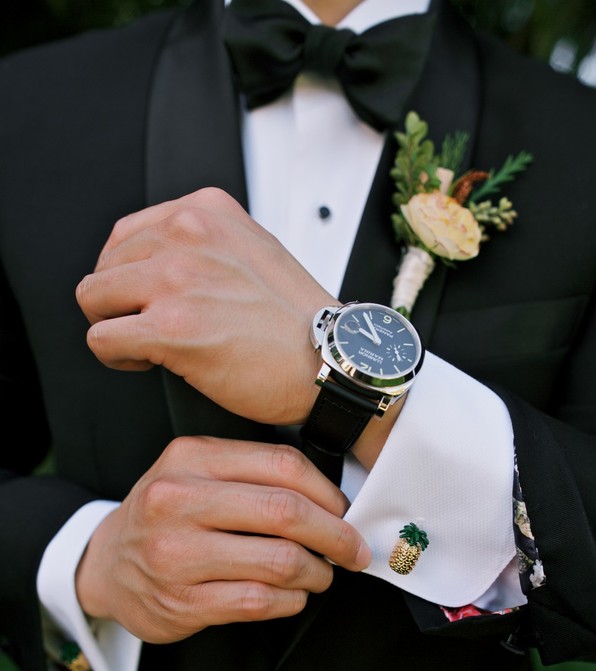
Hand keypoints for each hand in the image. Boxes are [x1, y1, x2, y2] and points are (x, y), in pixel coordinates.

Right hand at [75, 437, 369, 643]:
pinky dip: (291, 600)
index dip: (328, 493)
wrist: (105, 565)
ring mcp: (176, 554)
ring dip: (317, 572)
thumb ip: (253, 473)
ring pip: (280, 561)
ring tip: (319, 574)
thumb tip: (333, 499)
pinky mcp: (181, 602)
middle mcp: (178, 501)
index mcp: (190, 458)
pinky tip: (291, 595)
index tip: (346, 512)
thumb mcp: (194, 473)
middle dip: (336, 535)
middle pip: (286, 512)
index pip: (282, 465)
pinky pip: (260, 601)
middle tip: (353, 550)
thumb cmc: (166, 516)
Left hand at [76, 188, 335, 424]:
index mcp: (204, 211)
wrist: (332, 360)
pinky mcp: (170, 328)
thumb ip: (204, 242)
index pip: (125, 234)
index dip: (132, 276)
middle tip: (153, 328)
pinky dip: (118, 357)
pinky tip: (150, 363)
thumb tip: (154, 261)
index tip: (156, 301)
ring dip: (115, 327)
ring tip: (149, 346)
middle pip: (104, 267)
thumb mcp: (254, 247)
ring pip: (92, 299)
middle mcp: (186, 235)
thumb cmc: (297, 320)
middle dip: (121, 303)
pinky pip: (101, 339)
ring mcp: (176, 280)